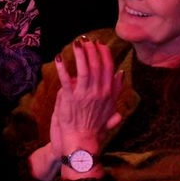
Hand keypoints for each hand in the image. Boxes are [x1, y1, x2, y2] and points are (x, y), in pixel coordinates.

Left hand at [53, 39, 123, 153]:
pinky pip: (65, 79)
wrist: (81, 140)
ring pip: (84, 69)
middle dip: (92, 50)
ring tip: (76, 43)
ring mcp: (84, 95)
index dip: (104, 54)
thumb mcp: (110, 107)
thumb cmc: (94, 125)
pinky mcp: (70, 98)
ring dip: (80, 54)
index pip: (109, 68)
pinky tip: (58, 58)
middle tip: (86, 40)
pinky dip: (62, 68)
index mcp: (108, 93)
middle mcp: (99, 92)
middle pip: (97, 65)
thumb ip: (116, 90)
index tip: (100, 44)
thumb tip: (121, 72)